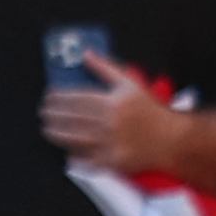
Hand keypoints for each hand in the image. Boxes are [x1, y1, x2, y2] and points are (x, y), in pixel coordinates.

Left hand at [42, 54, 172, 171]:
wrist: (172, 138)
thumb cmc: (150, 110)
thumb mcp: (131, 83)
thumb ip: (105, 68)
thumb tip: (86, 54)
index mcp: (114, 102)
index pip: (76, 98)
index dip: (58, 97)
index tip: (49, 96)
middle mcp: (111, 123)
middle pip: (71, 118)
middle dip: (53, 115)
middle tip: (43, 112)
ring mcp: (110, 143)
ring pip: (73, 138)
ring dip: (56, 133)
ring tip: (47, 128)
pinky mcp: (112, 161)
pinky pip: (86, 157)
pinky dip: (73, 153)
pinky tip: (66, 149)